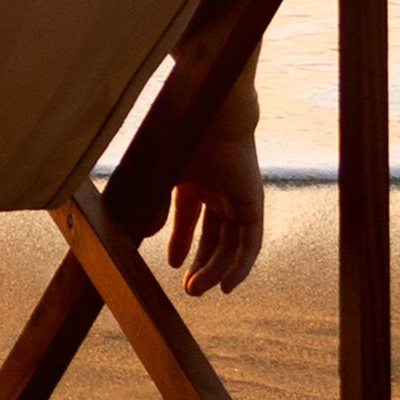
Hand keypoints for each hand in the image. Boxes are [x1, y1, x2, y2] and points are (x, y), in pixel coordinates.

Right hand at [142, 87, 269, 294]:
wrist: (208, 110)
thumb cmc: (179, 131)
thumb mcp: (158, 174)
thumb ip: (155, 205)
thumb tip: (147, 234)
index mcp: (195, 178)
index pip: (190, 218)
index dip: (181, 242)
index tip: (172, 264)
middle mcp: (218, 189)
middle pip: (215, 236)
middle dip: (202, 263)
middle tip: (189, 288)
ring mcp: (237, 196)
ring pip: (232, 243)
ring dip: (217, 269)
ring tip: (199, 289)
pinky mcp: (252, 202)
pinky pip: (251, 241)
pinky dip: (241, 264)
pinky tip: (227, 283)